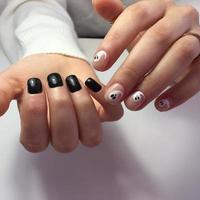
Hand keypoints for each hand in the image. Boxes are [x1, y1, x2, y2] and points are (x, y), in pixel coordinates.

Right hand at [0, 54, 122, 152]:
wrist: (56, 60)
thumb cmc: (36, 73)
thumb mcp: (15, 81)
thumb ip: (2, 94)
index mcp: (40, 133)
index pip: (36, 141)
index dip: (35, 116)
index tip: (34, 86)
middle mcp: (64, 135)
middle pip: (66, 142)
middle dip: (60, 109)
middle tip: (54, 82)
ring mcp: (86, 126)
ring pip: (91, 136)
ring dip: (83, 108)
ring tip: (73, 83)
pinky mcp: (104, 112)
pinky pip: (114, 115)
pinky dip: (105, 100)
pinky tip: (91, 83)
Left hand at [92, 0, 199, 110]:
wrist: (181, 45)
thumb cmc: (151, 38)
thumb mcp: (134, 28)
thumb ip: (117, 17)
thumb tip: (97, 1)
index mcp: (157, 8)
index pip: (136, 16)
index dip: (115, 40)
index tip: (98, 65)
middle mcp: (179, 19)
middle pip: (157, 39)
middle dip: (132, 70)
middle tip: (114, 93)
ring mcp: (197, 38)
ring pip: (179, 57)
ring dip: (153, 83)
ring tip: (133, 103)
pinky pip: (198, 75)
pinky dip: (178, 92)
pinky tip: (159, 105)